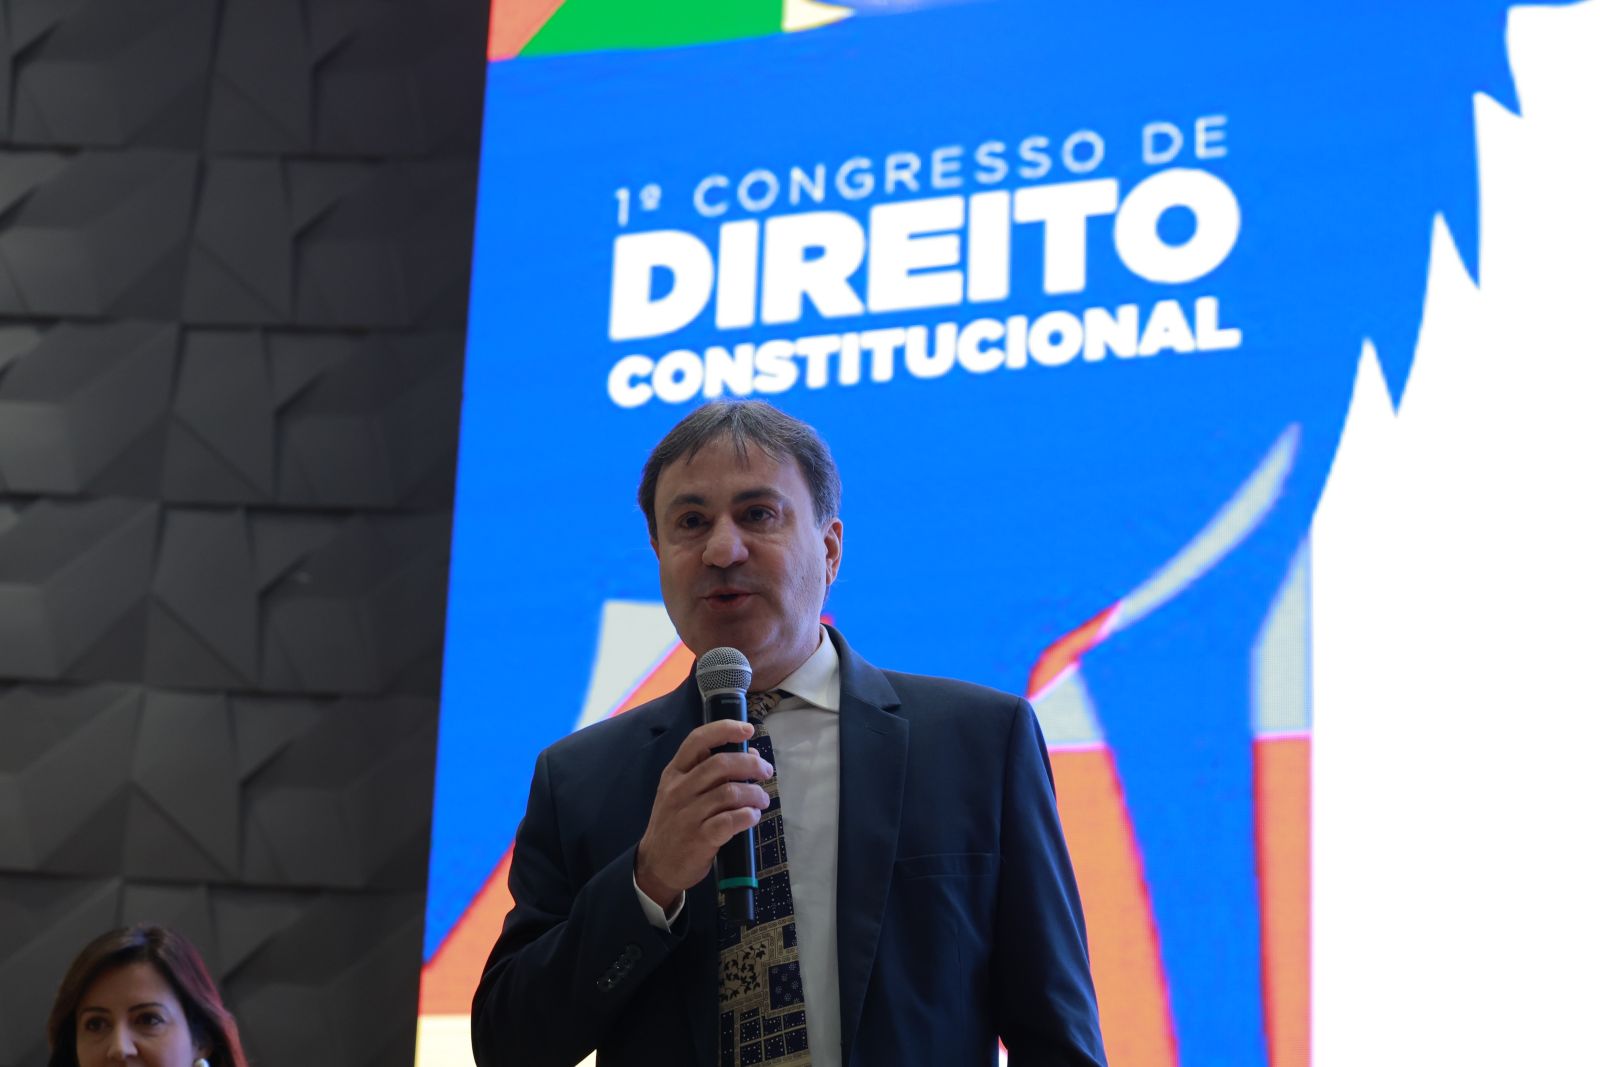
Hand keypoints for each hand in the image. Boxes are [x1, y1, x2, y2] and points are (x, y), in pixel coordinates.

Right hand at [635, 719, 772, 909]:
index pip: (698, 740)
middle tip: (765, 771)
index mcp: (674, 773)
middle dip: (750, 764)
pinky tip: (752, 817)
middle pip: (720, 764)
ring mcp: (688, 814)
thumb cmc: (675, 824)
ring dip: (754, 793)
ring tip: (761, 800)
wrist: (656, 866)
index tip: (748, 730)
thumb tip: (750, 754)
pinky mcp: (699, 838)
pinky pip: (729, 821)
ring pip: (729, 792)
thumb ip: (710, 773)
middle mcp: (678, 790)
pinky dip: (747, 816)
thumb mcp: (682, 793)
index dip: (725, 729)